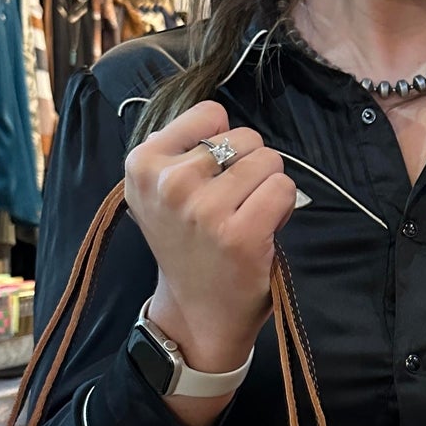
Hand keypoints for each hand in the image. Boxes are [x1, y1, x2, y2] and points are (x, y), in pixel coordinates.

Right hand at [124, 100, 297, 379]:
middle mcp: (169, 184)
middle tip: (231, 205)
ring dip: (266, 186)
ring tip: (245, 217)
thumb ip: (183, 148)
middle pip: (244, 137)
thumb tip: (222, 119)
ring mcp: (204, 209)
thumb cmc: (187, 244)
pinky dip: (282, 207)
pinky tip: (261, 230)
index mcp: (142, 165)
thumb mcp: (160, 191)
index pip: (210, 113)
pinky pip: (283, 188)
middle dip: (248, 166)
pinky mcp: (239, 233)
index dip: (222, 142)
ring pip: (268, 160)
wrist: (196, 311)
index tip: (210, 176)